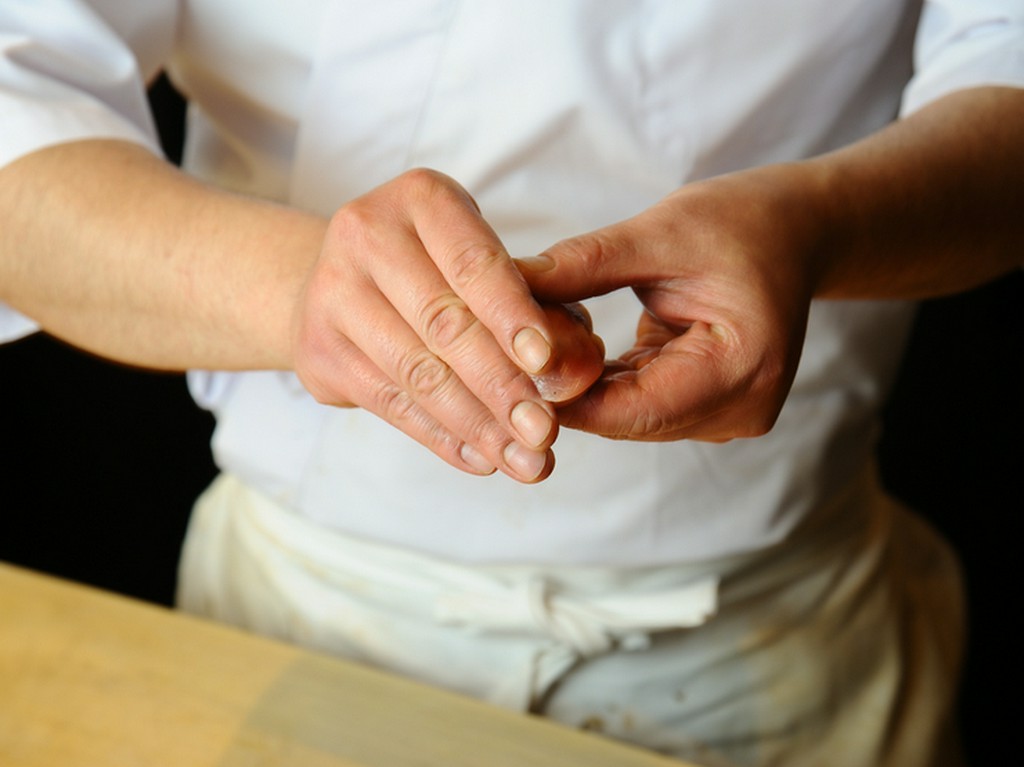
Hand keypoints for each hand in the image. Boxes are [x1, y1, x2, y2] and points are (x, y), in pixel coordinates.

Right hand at [292, 169, 567, 481]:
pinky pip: (390, 404)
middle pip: (444, 322)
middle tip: (546, 433)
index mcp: (420, 198)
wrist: (341, 283)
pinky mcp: (316, 349)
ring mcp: (331, 292)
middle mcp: (365, 233)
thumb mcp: (491, 268)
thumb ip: (540, 310)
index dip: (513, 316)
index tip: (548, 365)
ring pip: (417, 372)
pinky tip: (483, 460)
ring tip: (526, 462)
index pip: (473, 263)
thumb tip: (575, 372)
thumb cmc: (440, 272)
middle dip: (502, 386)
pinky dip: (443, 438)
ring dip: (478, 425)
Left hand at [519, 165, 822, 441]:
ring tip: (539, 333)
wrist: (799, 231)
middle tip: (503, 344)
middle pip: (622, 420)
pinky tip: (572, 342)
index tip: (500, 360)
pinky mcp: (709, 409)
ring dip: (578, 382)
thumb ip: (583, 266)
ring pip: (623, 417)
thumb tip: (504, 287)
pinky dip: (601, 378)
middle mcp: (739, 410)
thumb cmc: (742, 222)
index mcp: (741, 369)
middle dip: (562, 385)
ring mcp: (726, 416)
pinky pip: (637, 404)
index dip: (560, 392)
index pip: (629, 409)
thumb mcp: (660, 232)